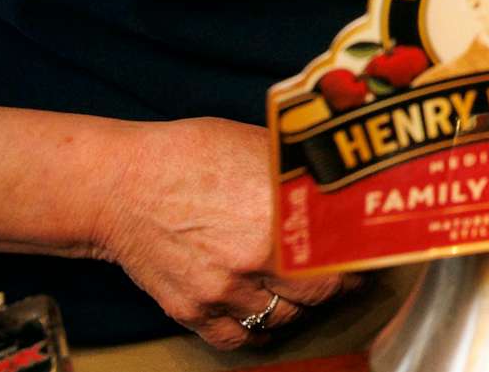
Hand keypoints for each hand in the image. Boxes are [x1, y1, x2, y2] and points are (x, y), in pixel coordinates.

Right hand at [92, 118, 353, 348]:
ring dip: (297, 307)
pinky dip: (256, 331)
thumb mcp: (260, 149)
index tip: (367, 256)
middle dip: (335, 284)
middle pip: (320, 292)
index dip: (360, 258)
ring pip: (282, 318)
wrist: (121, 185)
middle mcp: (254, 260)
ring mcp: (221, 291)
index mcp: (279, 216)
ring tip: (301, 291)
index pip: (342, 255)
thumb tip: (341, 187)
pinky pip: (237, 339)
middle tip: (340, 275)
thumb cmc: (191, 156)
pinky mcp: (191, 310)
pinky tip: (264, 317)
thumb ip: (300, 177)